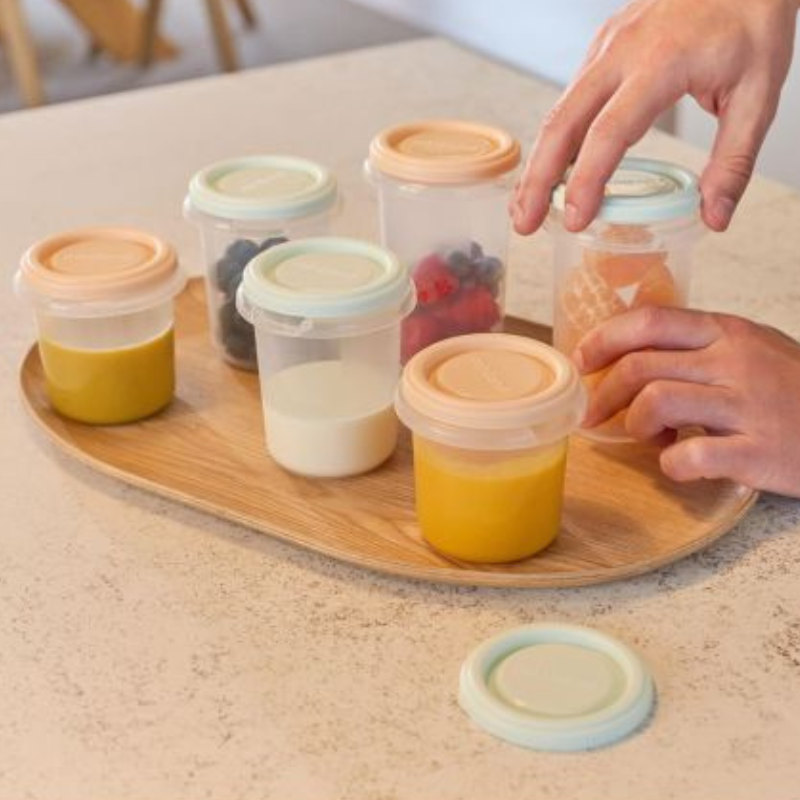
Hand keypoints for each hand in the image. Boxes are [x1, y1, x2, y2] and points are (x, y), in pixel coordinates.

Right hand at [511, 0, 797, 234]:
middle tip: (526, 225)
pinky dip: (556, 142)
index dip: (587, 181)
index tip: (577, 219)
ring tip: (530, 207)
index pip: (609, 132)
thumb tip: (715, 216)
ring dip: (539, 164)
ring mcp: (605, 48)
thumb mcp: (760, 93)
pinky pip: (570, 101)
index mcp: (660, 64)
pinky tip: (554, 171)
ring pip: (558, 113)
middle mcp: (621, 53)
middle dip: (537, 180)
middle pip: (561, 124)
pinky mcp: (602, 50)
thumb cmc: (751, 17)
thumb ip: (735, 160)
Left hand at [573, 305, 799, 496]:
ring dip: (636, 426)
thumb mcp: (753, 349)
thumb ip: (698, 346)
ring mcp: (748, 406)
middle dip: (601, 394)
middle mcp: (735, 361)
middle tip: (591, 416)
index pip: (649, 321)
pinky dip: (672, 465)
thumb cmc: (798, 390)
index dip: (604, 340)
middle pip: (640, 366)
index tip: (581, 361)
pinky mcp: (759, 451)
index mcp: (728, 332)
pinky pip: (689, 455)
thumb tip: (631, 355)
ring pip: (656, 403)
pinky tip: (682, 465)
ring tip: (651, 438)